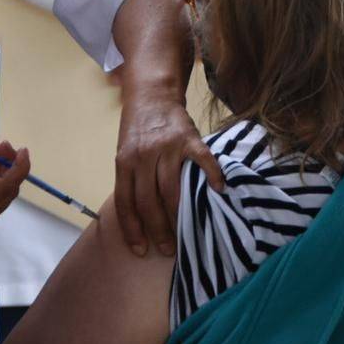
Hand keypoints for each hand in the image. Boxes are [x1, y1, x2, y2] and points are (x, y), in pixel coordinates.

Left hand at [114, 94, 223, 258]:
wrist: (152, 93)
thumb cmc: (137, 129)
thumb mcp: (125, 152)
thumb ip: (131, 180)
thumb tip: (139, 219)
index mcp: (124, 161)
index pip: (126, 202)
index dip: (132, 229)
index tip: (140, 250)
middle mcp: (144, 156)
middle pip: (149, 201)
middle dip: (157, 230)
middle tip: (167, 249)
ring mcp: (167, 147)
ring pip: (172, 190)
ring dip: (179, 217)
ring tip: (185, 236)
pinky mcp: (189, 138)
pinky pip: (203, 161)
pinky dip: (212, 176)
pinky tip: (219, 191)